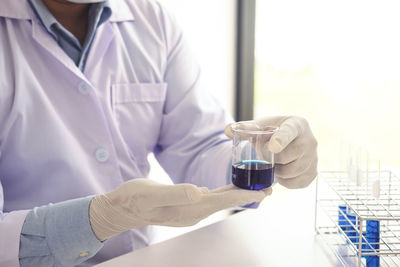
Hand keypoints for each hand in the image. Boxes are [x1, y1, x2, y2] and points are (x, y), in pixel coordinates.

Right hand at [89, 179, 271, 240]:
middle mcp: (193, 212)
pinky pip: (209, 199)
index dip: (244, 195)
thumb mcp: (152, 193)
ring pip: (218, 201)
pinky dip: (222, 193)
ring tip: (252, 188)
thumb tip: (199, 192)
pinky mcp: (184, 206)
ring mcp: (189, 211)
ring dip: (236, 194)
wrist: (121, 209)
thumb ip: (175, 193)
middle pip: (225, 202)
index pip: (223, 200)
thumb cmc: (135, 199)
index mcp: (189, 209)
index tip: (265, 192)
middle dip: (247, 195)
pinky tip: (225, 189)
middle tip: (268, 189)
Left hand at [225, 116, 317, 188]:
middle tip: (265, 154)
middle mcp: (310, 140)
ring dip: (277, 171)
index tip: (272, 147)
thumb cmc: (273, 131)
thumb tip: (228, 130)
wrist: (290, 139)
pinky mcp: (313, 173)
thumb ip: (244, 128)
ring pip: (290, 172)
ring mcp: (314, 158)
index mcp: (297, 124)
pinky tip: (281, 171)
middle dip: (272, 158)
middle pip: (287, 156)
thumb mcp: (261, 126)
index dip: (281, 140)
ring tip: (274, 162)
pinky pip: (295, 183)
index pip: (289, 132)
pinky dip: (284, 181)